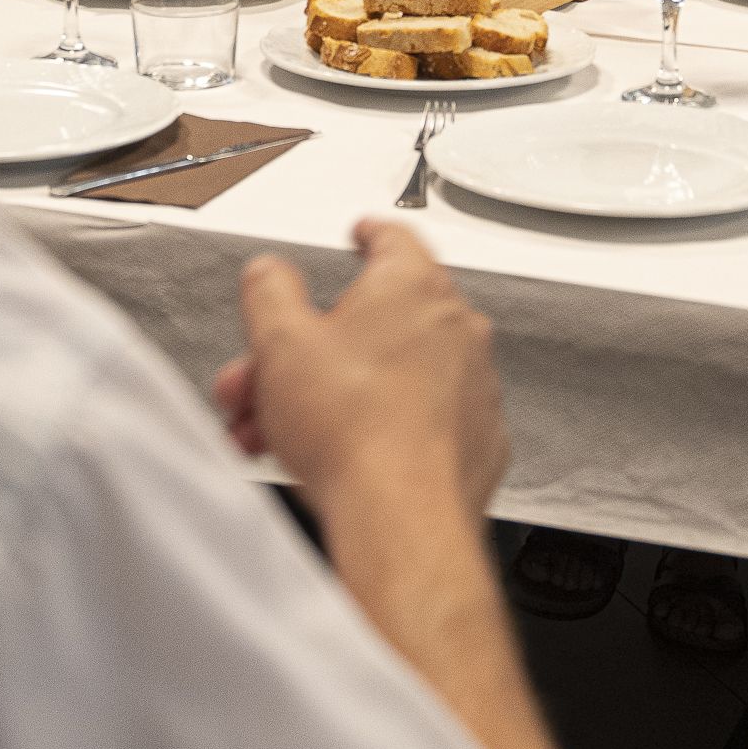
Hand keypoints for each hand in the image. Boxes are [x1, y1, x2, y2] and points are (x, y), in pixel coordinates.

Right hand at [211, 219, 505, 515]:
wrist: (400, 514)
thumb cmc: (354, 430)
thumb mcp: (280, 342)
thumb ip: (270, 291)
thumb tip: (270, 273)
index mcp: (413, 287)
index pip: (395, 238)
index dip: (370, 234)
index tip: (361, 236)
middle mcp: (455, 328)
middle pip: (375, 324)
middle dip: (310, 352)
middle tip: (269, 379)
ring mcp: (473, 385)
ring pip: (392, 378)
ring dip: (334, 397)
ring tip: (280, 433)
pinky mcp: (478, 439)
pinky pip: (421, 422)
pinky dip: (381, 431)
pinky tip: (337, 457)